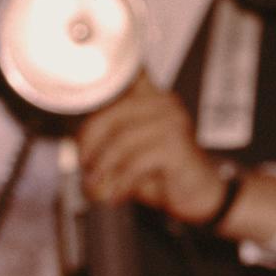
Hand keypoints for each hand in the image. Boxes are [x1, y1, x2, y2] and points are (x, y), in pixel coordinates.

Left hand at [78, 75, 224, 224]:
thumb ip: (106, 141)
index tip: (77, 121)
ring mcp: (172, 122)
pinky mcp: (176, 146)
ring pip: (120, 141)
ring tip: (96, 188)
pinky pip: (135, 163)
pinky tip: (117, 196)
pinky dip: (121, 183)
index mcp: (151, 97)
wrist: (199, 194)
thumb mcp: (129, 153)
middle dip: (89, 146)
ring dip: (102, 170)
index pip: (120, 79)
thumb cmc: (163, 173)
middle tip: (84, 169)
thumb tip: (76, 144)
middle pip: (109, 115)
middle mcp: (163, 103)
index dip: (94, 92)